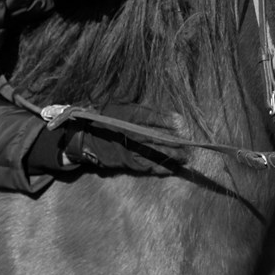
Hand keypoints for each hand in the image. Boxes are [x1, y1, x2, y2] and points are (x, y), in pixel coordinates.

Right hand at [62, 104, 187, 174]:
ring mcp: (128, 148)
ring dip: (171, 156)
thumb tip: (170, 116)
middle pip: (158, 136)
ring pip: (154, 152)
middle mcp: (130, 131)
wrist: (83, 137)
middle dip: (176, 141)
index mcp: (129, 115)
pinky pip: (145, 166)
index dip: (168, 120)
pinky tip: (170, 169)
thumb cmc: (104, 117)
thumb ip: (143, 110)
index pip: (153, 116)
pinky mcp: (125, 162)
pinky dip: (159, 168)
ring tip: (186, 158)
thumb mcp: (121, 105)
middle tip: (191, 145)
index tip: (182, 123)